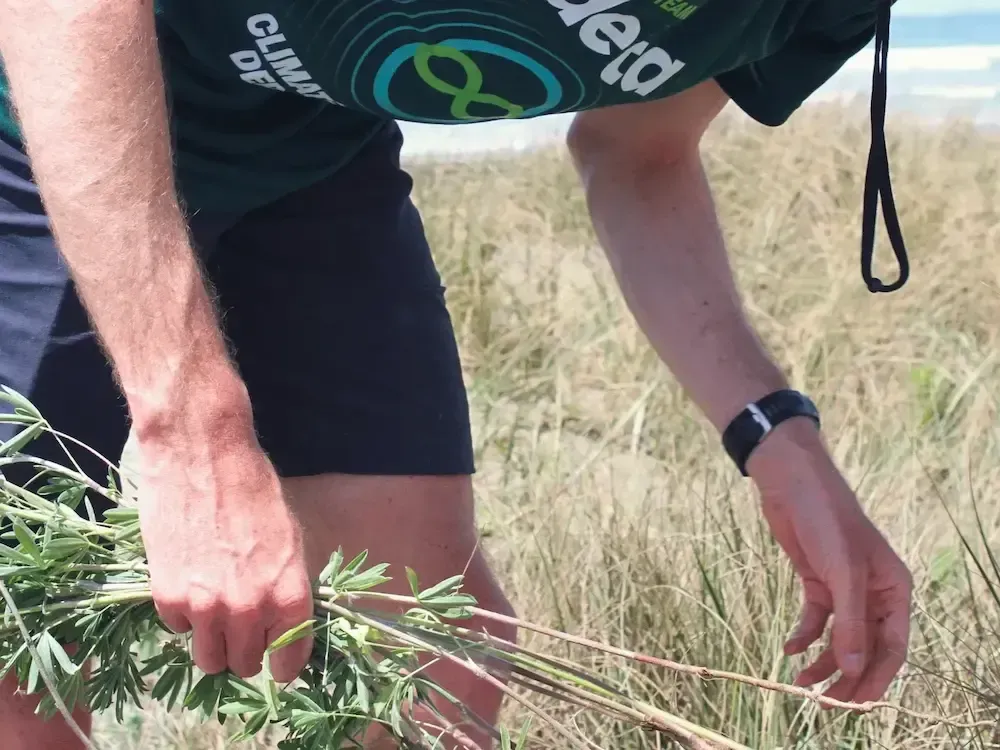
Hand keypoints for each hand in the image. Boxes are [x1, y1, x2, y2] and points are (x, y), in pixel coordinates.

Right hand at [132, 413, 313, 682]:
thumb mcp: (289, 539)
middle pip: (244, 665)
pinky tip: (189, 577)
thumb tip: (284, 622)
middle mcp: (249, 611)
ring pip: (208, 659)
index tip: (277, 660)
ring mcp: (205, 608)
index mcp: (288, 596)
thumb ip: (286, 588)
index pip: (290, 661)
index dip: (284, 663)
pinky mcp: (167, 597)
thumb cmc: (254, 489)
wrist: (201, 454)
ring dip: (212, 641)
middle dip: (246, 650)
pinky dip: (183, 612)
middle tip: (242, 627)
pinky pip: (177, 627)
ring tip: (214, 609)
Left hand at [747, 419, 912, 704]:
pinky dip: (804, 636)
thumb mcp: (842, 573)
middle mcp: (873, 592)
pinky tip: (788, 649)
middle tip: (825, 704)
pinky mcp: (818, 581)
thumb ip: (851, 623)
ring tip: (801, 684)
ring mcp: (845, 588)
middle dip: (848, 677)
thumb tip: (855, 670)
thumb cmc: (827, 520)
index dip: (876, 677)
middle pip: (866, 647)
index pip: (892, 646)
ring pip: (840, 638)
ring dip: (824, 662)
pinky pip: (816, 620)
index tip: (855, 704)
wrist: (792, 484)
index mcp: (893, 589)